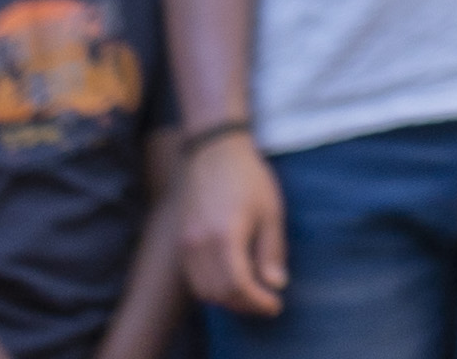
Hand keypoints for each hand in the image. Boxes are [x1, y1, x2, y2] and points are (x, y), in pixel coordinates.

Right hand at [177, 133, 286, 316]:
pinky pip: (194, 277)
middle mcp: (198, 245)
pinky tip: (232, 280)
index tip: (275, 305)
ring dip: (227, 299)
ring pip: (203, 290)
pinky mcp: (181, 242)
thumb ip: (271, 251)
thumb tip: (275, 284)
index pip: (238, 286)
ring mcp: (185, 244)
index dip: (257, 302)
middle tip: (267, 301)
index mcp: (224, 237)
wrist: (214, 151)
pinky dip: (212, 287)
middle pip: (218, 293)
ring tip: (252, 293)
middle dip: (244, 304)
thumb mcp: (271, 212)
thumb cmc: (248, 178)